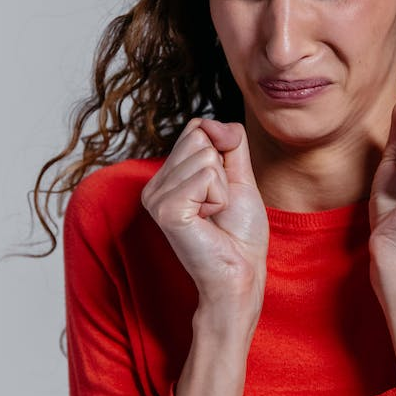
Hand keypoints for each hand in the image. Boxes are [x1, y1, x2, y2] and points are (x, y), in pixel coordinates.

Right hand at [141, 119, 268, 315]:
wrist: (241, 274)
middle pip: (199, 137)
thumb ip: (229, 142)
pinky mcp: (165, 210)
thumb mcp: (239, 176)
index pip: (196, 128)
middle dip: (223, 171)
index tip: (221, 192)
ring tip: (213, 215)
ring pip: (206, 156)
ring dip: (223, 187)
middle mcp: (153, 185)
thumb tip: (210, 121)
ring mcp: (155, 198)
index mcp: (166, 177)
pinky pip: (207, 175)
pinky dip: (219, 197)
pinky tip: (208, 221)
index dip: (222, 155)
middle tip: (218, 206)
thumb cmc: (239, 233)